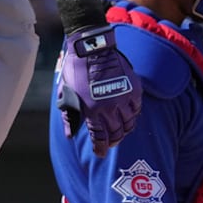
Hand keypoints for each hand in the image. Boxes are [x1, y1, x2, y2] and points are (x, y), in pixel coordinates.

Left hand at [56, 24, 141, 155]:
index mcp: (91, 110)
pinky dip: (133, 115)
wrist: (91, 48)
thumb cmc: (75, 71)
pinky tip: (127, 115)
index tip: (101, 154)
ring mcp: (124, 99)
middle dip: (113, 141)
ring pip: (129, 124)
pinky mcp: (134, 90)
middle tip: (111, 143)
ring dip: (124, 130)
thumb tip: (69, 134)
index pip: (100, 137)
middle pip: (116, 133)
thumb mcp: (65, 93)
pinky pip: (137, 110)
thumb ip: (68, 115)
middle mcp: (110, 107)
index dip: (101, 148)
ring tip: (120, 131)